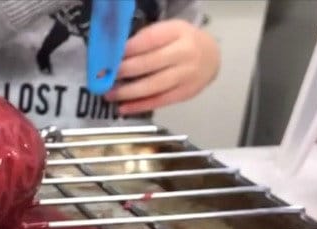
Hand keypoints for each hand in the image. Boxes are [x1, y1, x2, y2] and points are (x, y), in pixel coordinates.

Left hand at [105, 19, 219, 114]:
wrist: (211, 56)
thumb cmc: (181, 42)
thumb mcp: (167, 30)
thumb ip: (145, 39)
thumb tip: (116, 55)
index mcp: (178, 33)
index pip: (149, 40)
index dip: (128, 50)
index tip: (109, 57)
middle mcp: (185, 54)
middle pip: (150, 64)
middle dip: (124, 71)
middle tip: (105, 77)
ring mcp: (187, 75)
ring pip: (154, 86)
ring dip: (128, 92)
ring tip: (109, 94)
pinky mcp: (185, 93)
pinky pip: (159, 101)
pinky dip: (139, 106)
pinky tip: (123, 108)